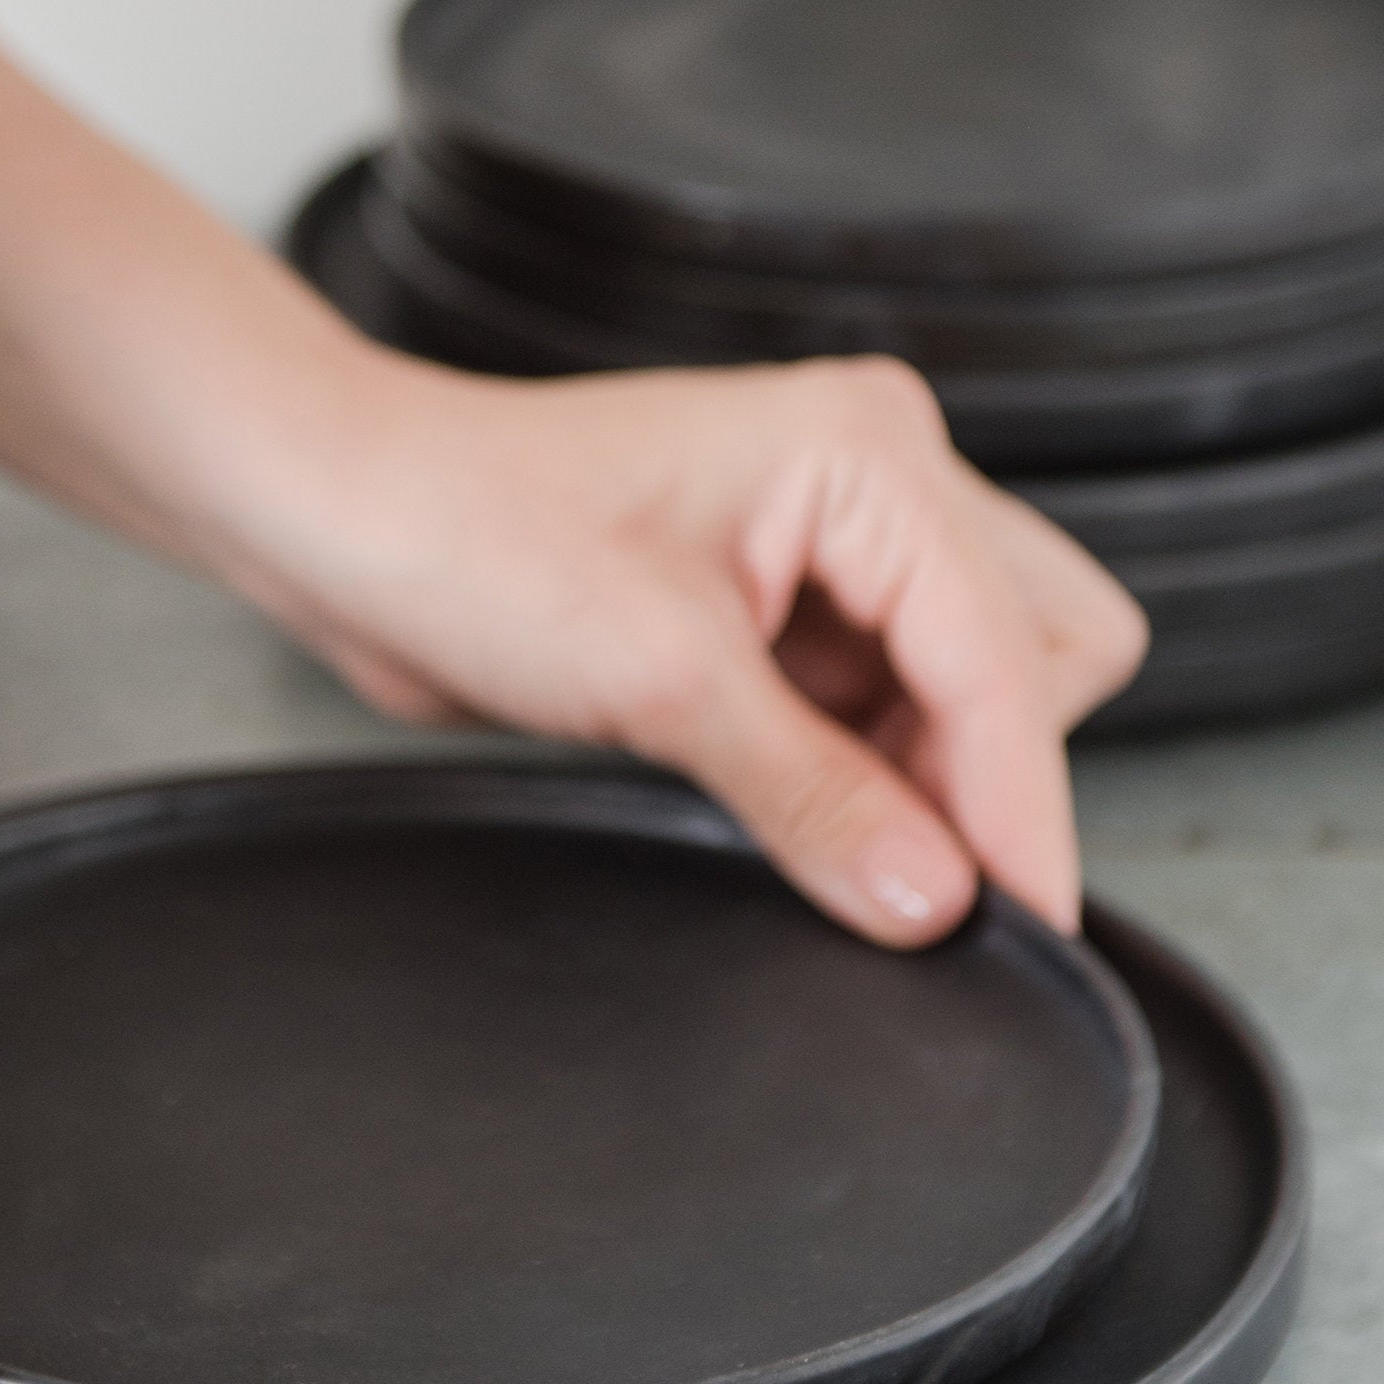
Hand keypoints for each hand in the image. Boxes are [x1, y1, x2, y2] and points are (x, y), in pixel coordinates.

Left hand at [280, 353, 1144, 942]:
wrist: (344, 518)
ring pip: (974, 687)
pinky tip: (796, 807)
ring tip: (824, 833)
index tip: (1024, 929)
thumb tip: (936, 902)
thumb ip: (818, 797)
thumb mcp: (658, 680)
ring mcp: (833, 540)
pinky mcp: (786, 602)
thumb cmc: (466, 533)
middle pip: (1038, 653)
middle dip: (990, 772)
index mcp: (866, 453)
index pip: (1009, 657)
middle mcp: (872, 479)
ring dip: (924, 780)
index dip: (1018, 805)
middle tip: (918, 877)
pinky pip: (892, 706)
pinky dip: (869, 775)